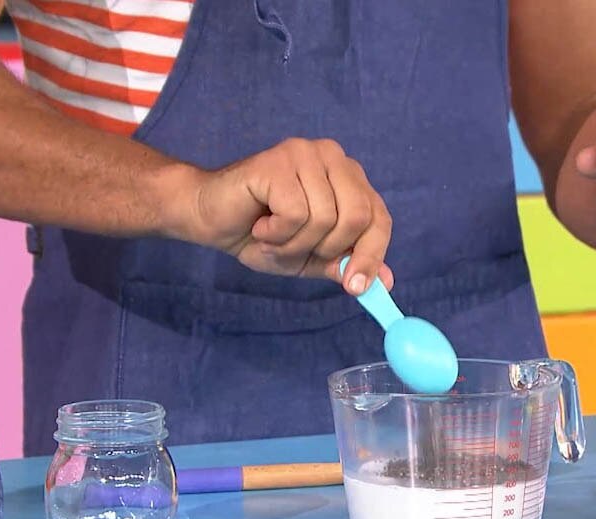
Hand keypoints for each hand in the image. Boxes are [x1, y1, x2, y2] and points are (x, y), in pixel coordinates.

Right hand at [172, 138, 393, 294]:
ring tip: (271, 237)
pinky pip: (296, 213)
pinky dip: (277, 233)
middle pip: (358, 216)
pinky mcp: (279, 160)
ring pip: (325, 218)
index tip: (355, 288)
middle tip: (295, 251)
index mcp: (349, 178)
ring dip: (294, 244)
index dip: (371, 255)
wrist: (210, 220)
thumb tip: (385, 283)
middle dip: (327, 248)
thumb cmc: (264, 235)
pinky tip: (260, 226)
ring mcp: (306, 154)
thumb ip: (346, 264)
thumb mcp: (312, 258)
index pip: (379, 218)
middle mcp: (334, 158)